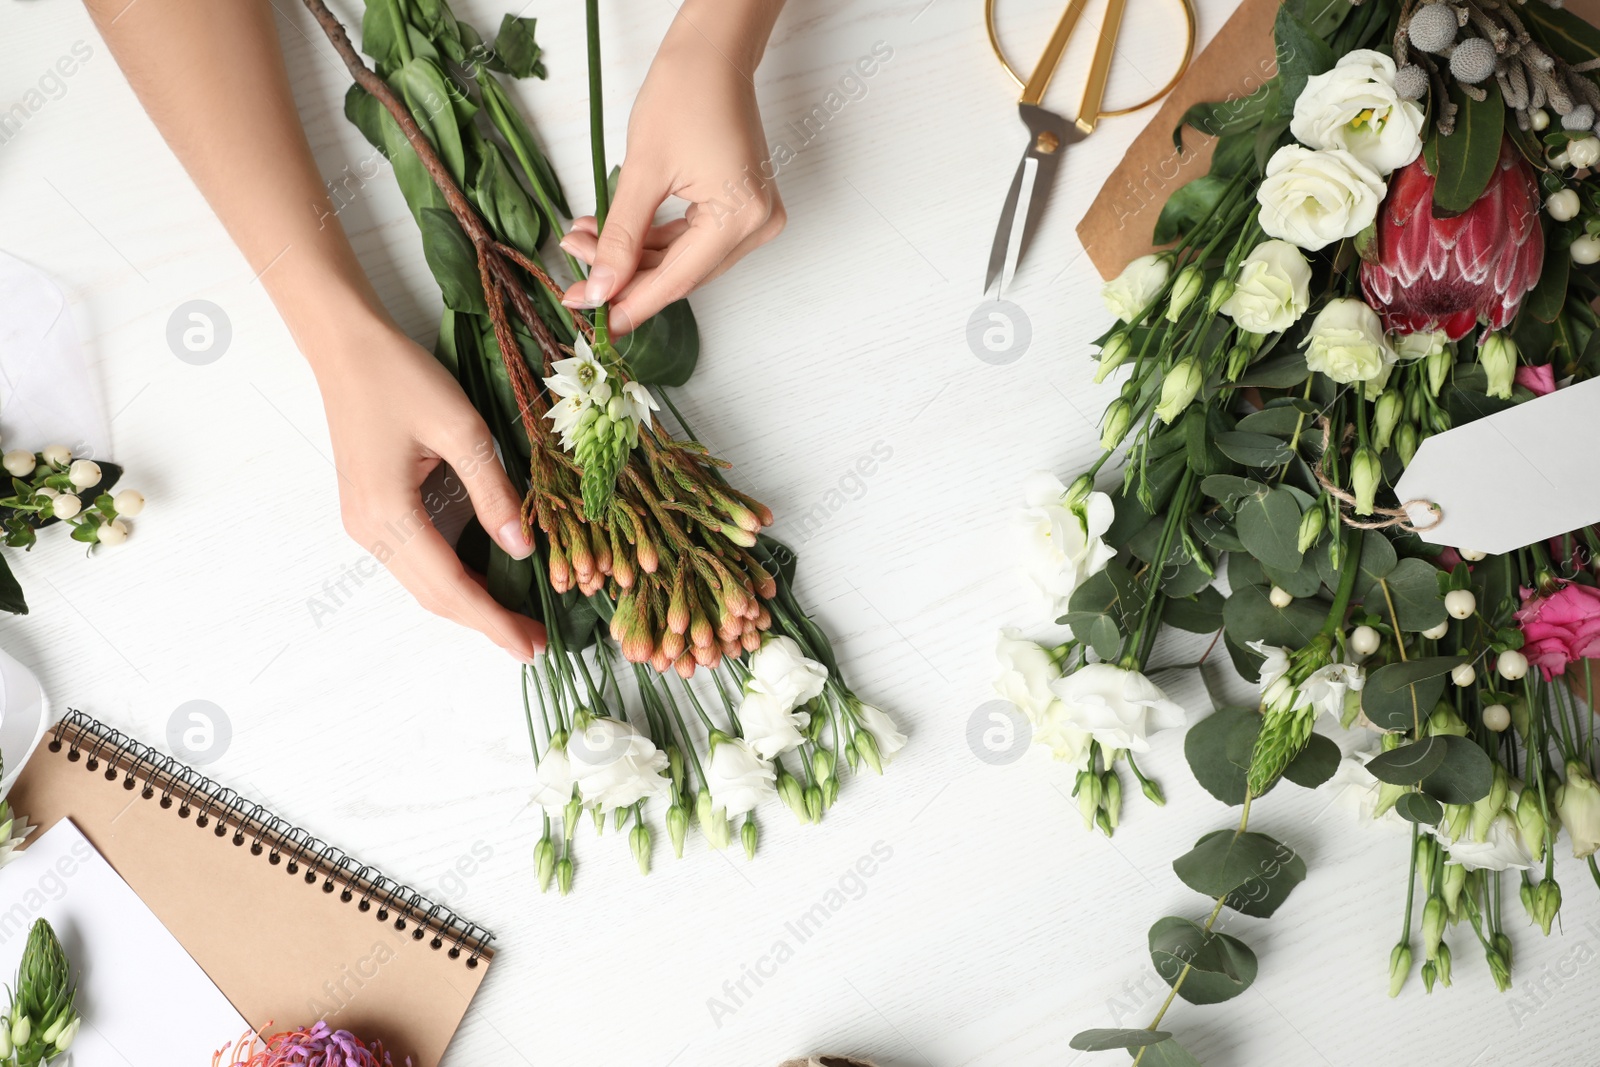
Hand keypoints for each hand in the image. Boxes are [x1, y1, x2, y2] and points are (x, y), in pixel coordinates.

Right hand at [310, 319, 545, 660]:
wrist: (346, 347)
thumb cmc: (400, 377)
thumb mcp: (462, 428)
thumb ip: (494, 491)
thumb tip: (523, 548)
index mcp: (388, 514)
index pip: (450, 587)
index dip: (493, 621)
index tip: (532, 647)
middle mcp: (370, 531)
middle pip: (435, 595)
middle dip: (486, 622)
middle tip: (536, 643)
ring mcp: (367, 524)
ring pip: (425, 582)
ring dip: (471, 602)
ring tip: (520, 618)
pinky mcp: (373, 511)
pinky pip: (419, 558)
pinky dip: (455, 575)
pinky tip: (490, 578)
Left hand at [560, 7, 785, 334]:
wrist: (712, 52)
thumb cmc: (685, 92)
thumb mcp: (642, 171)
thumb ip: (620, 238)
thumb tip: (600, 288)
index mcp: (739, 218)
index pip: (676, 280)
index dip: (631, 303)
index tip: (594, 319)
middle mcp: (756, 226)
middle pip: (680, 274)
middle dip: (625, 276)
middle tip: (576, 280)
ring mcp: (753, 218)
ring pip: (683, 260)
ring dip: (634, 258)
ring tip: (583, 243)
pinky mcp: (742, 208)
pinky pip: (693, 241)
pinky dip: (653, 241)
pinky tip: (611, 236)